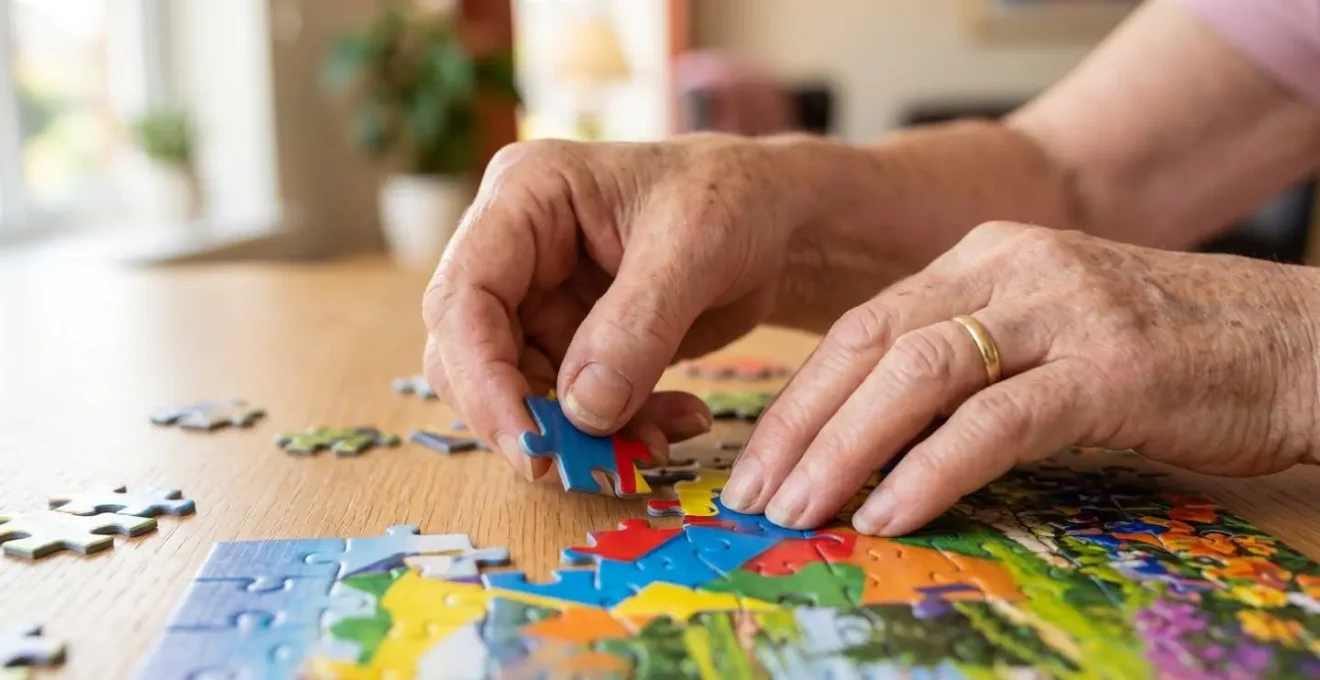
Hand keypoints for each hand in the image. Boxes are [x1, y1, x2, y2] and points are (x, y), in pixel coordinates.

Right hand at [421, 136, 812, 476]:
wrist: (772, 214)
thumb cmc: (733, 197)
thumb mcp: (694, 248)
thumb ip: (637, 327)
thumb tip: (582, 411)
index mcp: (524, 197)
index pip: (464, 298)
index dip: (483, 379)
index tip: (530, 445)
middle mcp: (514, 250)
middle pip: (473, 355)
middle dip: (527, 419)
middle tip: (588, 468)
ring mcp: (539, 299)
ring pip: (521, 392)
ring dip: (581, 434)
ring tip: (655, 443)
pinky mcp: (570, 341)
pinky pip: (569, 406)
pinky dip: (615, 430)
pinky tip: (675, 424)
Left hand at [722, 222, 1319, 535]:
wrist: (1295, 341)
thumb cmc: (1163, 349)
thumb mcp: (1046, 333)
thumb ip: (967, 362)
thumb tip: (870, 439)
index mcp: (983, 256)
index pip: (861, 325)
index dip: (798, 397)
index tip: (755, 462)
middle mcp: (1011, 269)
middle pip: (869, 344)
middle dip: (799, 426)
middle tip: (753, 497)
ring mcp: (1062, 312)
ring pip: (917, 375)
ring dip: (845, 451)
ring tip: (801, 514)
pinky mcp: (1111, 368)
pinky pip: (996, 421)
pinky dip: (930, 471)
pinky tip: (888, 513)